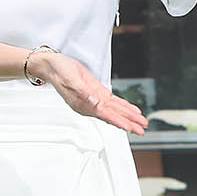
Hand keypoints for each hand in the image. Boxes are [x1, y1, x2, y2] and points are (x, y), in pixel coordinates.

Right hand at [30, 49, 148, 133]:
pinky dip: (123, 105)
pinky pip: (113, 101)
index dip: (119, 122)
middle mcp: (91, 104)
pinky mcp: (97, 91)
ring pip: (115, 109)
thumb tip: (95, 102)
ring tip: (141, 121)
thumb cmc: (59, 72)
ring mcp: (95, 98)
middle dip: (129, 122)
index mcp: (85, 105)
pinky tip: (131, 110)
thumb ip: (83, 93)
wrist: (53, 65)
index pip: (106, 116)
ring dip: (129, 116)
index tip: (131, 128)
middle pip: (114, 116)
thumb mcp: (71, 80)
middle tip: (142, 129)